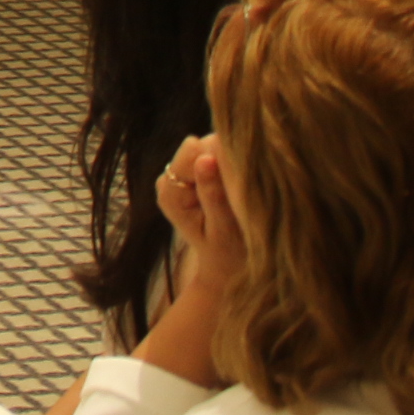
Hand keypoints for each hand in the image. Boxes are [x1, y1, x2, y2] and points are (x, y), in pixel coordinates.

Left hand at [152, 134, 243, 290]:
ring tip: (242, 194)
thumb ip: (213, 195)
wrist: (228, 267)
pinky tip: (239, 189)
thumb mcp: (224, 230)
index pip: (194, 153)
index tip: (242, 181)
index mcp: (170, 194)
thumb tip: (205, 158)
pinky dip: (231, 167)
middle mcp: (170, 179)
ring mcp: (181, 174)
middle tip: (243, 192)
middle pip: (202, 146)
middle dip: (226, 162)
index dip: (223, 159)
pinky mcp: (196, 171)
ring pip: (211, 147)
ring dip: (230, 164)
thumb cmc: (230, 254)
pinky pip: (217, 154)